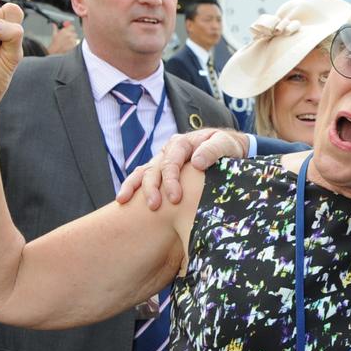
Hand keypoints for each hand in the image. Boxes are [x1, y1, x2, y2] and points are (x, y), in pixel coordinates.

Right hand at [46, 20, 79, 55]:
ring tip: (68, 41)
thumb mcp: (54, 34)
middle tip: (68, 36)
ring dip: (73, 38)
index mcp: (65, 31)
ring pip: (76, 37)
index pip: (72, 27)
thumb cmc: (54, 43)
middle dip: (72, 34)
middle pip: (74, 32)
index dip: (70, 28)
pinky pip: (76, 42)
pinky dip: (74, 43)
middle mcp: (69, 35)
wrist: (55, 50)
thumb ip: (55, 28)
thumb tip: (54, 24)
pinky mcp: (74, 45)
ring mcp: (72, 40)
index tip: (69, 29)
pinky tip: (69, 44)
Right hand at [116, 128, 249, 208]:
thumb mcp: (224, 145)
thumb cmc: (228, 149)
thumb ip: (213, 151)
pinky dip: (131, 187)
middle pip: (154, 169)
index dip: (171, 180)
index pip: (171, 162)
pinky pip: (141, 177)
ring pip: (142, 172)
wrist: (229, 150)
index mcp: (181, 143)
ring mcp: (162, 161)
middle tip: (154, 207)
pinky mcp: (160, 172)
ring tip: (123, 201)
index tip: (175, 199)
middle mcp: (168, 151)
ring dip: (134, 187)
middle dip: (151, 188)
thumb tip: (197, 162)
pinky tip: (122, 199)